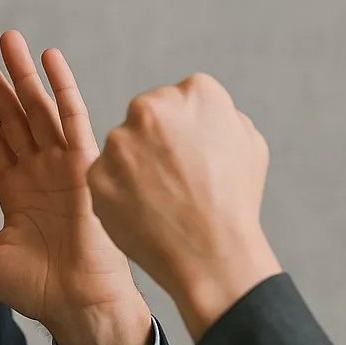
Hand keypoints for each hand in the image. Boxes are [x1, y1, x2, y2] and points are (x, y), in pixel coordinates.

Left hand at [0, 31, 151, 344]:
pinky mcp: (85, 166)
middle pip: (12, 116)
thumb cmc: (39, 291)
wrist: (79, 304)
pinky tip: (48, 58)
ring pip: (38, 109)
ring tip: (6, 40)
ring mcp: (63, 166)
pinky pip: (72, 118)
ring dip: (22, 74)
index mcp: (16, 191)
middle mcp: (39, 172)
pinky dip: (61, 87)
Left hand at [86, 72, 281, 340]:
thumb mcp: (248, 143)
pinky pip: (104, 176)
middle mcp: (151, 108)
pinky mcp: (96, 174)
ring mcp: (119, 142)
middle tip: (172, 176)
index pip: (178, 98)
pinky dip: (117, 191)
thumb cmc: (234, 201)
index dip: (184, 128)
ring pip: (121, 146)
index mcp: (195, 92)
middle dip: (153, 140)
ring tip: (159, 198)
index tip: (190, 153)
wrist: (210, 252)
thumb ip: (219, 116)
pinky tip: (141, 210)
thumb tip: (197, 114)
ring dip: (133, 165)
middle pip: (144, 115)